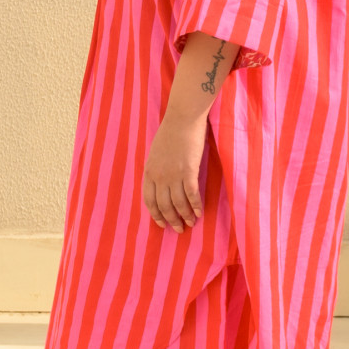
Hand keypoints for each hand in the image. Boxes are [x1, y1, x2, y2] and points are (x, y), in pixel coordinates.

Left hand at [142, 111, 205, 230]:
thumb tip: (161, 185)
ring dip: (185, 216)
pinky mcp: (189, 171)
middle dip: (171, 220)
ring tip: (190, 223)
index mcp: (149, 172)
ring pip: (178, 203)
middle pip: (164, 205)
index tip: (161, 224)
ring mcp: (174, 174)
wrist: (182, 119)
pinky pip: (192, 195)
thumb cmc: (170, 133)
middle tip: (178, 229)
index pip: (149, 200)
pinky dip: (195, 206)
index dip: (156, 214)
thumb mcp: (155, 153)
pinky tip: (199, 212)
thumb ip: (156, 170)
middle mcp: (159, 176)